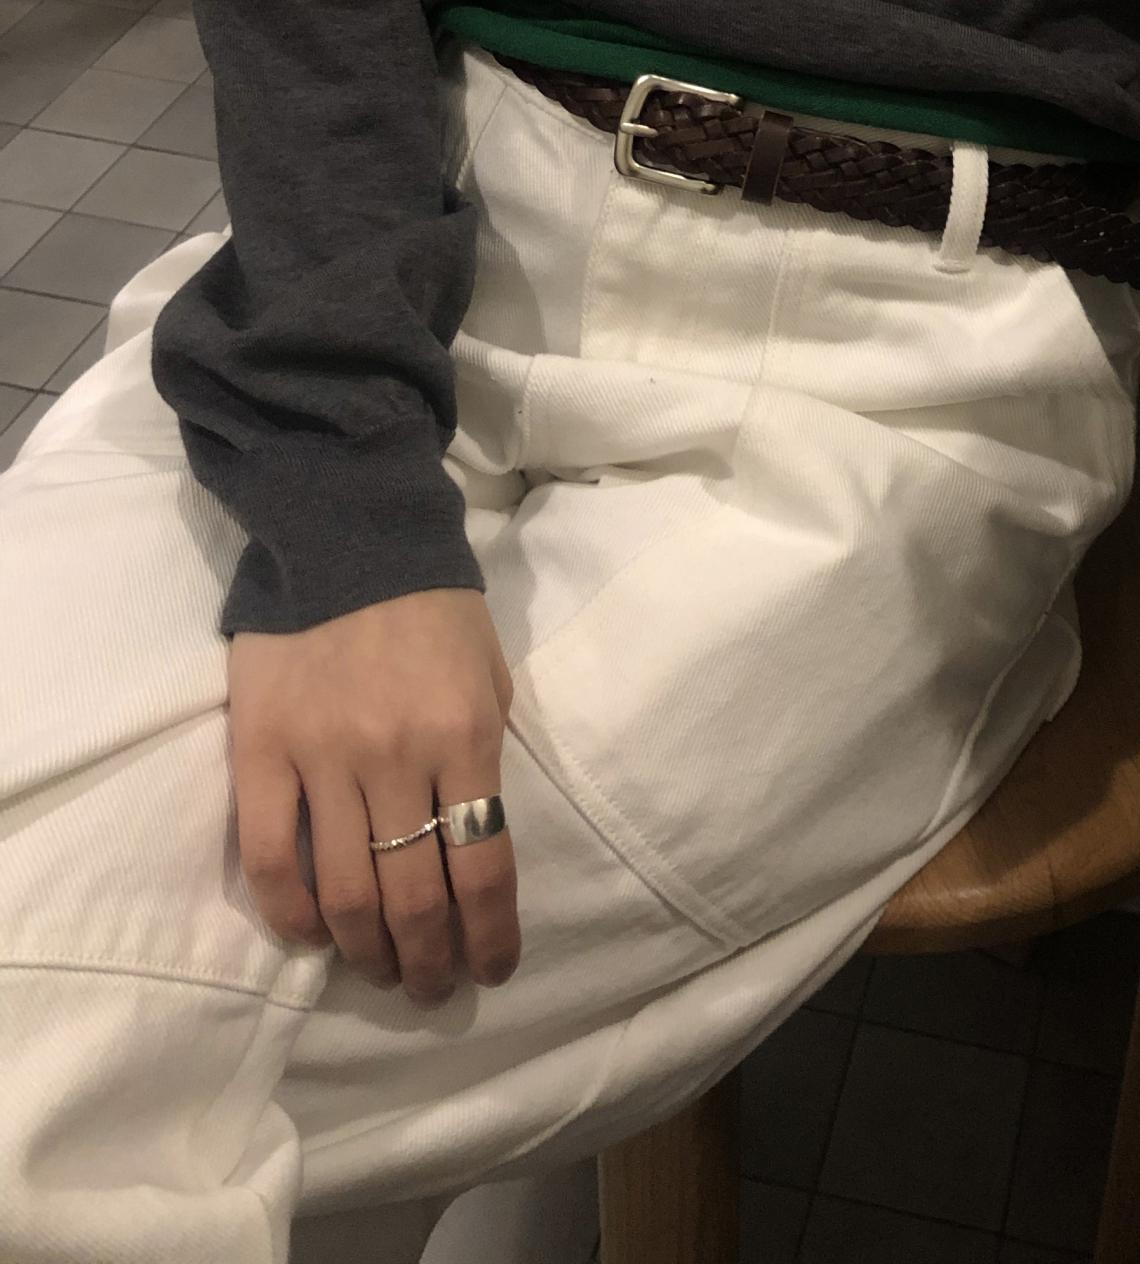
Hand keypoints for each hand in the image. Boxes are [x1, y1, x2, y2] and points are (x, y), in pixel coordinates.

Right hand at [229, 587, 520, 1004]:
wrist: (347, 536)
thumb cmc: (432, 606)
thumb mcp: (488, 674)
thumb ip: (485, 756)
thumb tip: (477, 844)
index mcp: (467, 737)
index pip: (485, 867)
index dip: (491, 936)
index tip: (493, 970)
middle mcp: (398, 758)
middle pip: (416, 897)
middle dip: (431, 960)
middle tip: (433, 987)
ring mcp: (324, 758)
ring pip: (346, 892)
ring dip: (368, 952)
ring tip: (381, 972)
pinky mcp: (261, 753)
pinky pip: (272, 858)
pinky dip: (292, 914)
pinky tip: (312, 937)